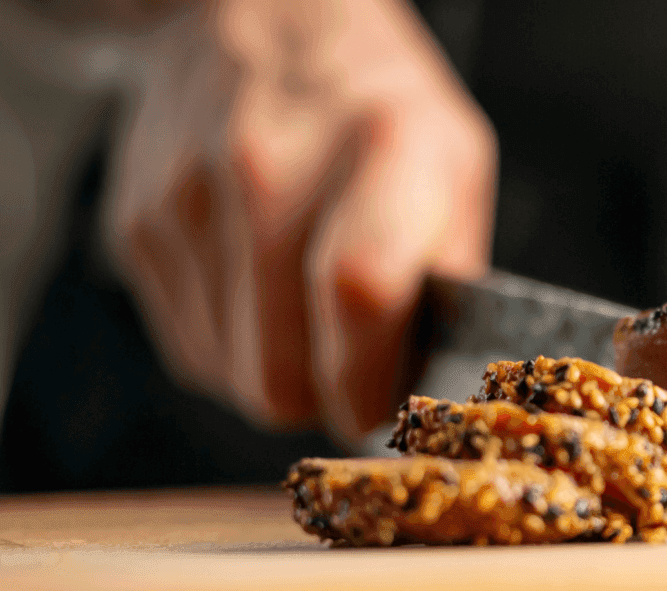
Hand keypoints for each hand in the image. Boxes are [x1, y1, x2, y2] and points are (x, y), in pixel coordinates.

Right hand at [109, 0, 494, 438]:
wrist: (263, 21)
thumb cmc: (379, 111)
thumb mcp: (456, 168)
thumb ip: (452, 278)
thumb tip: (432, 386)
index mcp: (381, 148)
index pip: (360, 292)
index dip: (367, 378)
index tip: (380, 405)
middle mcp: (272, 165)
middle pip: (279, 368)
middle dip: (322, 397)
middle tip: (351, 371)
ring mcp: (190, 193)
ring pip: (231, 375)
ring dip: (277, 372)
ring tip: (308, 312)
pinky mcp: (138, 221)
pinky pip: (190, 347)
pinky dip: (234, 345)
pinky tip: (261, 287)